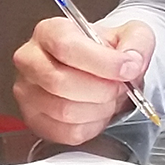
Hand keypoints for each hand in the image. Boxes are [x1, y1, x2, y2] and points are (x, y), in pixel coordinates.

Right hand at [11, 16, 151, 144]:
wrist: (98, 72)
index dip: (101, 62)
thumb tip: (131, 63)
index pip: (65, 47)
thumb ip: (137, 42)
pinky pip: (67, 133)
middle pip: (60, 82)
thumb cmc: (105, 51)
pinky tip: (97, 111)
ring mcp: (27, 92)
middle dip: (102, 90)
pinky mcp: (35, 121)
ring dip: (99, 109)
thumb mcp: (130, 34)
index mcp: (49, 31)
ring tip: (109, 98)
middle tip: (120, 86)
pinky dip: (92, 127)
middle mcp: (30, 60)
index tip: (128, 69)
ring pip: (64, 111)